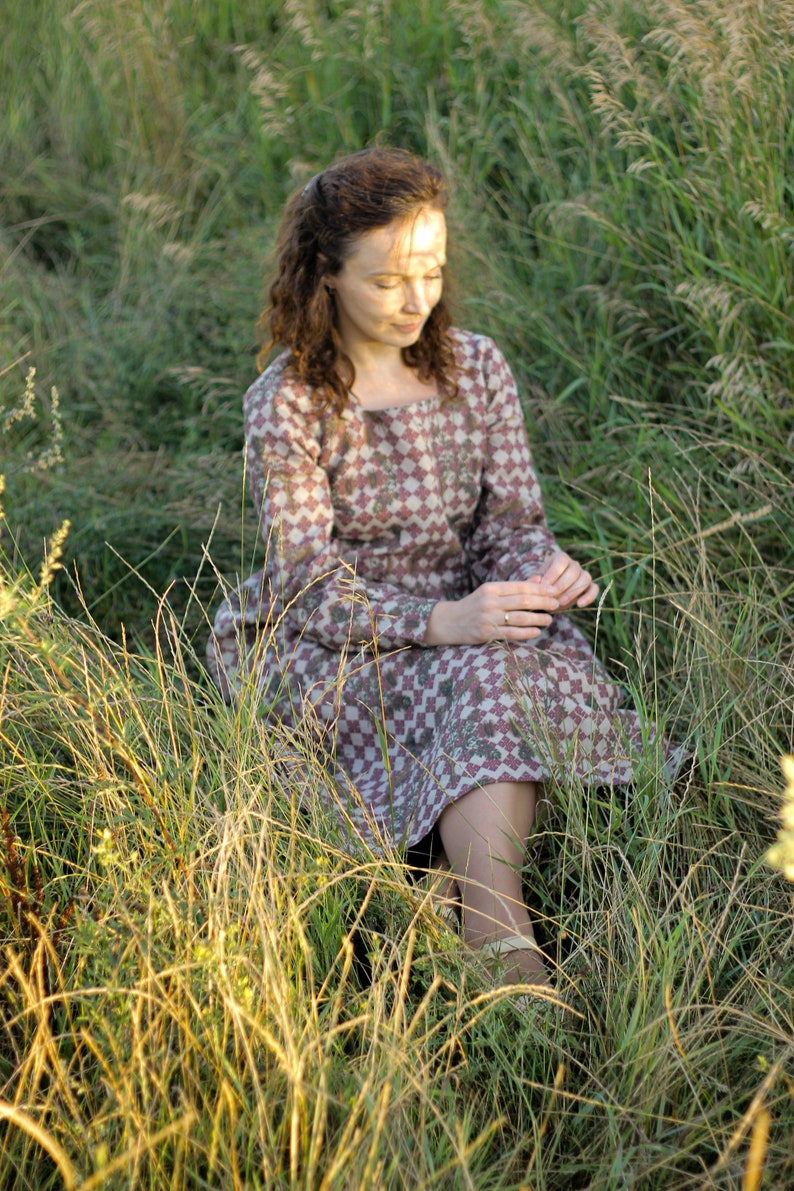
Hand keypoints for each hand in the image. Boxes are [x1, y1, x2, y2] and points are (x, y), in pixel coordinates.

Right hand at [423, 580, 559, 646]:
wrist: (450, 622)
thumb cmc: (474, 605)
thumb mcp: (490, 592)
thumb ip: (514, 588)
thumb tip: (539, 581)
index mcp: (491, 588)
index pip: (520, 587)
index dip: (540, 589)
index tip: (554, 591)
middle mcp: (490, 602)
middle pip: (523, 601)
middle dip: (543, 603)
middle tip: (556, 604)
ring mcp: (487, 618)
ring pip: (519, 618)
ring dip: (538, 619)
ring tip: (550, 619)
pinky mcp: (486, 633)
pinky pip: (511, 633)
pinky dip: (527, 632)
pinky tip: (537, 631)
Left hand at [530, 550, 598, 609]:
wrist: (546, 600)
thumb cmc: (539, 589)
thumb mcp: (533, 585)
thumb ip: (533, 583)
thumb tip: (537, 580)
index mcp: (559, 558)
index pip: (561, 560)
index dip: (554, 572)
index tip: (544, 585)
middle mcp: (573, 564)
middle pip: (574, 569)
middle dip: (562, 584)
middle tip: (552, 596)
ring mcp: (583, 575)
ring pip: (585, 578)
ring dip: (573, 591)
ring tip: (560, 602)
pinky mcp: (589, 587)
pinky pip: (594, 588)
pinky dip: (589, 596)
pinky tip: (579, 604)